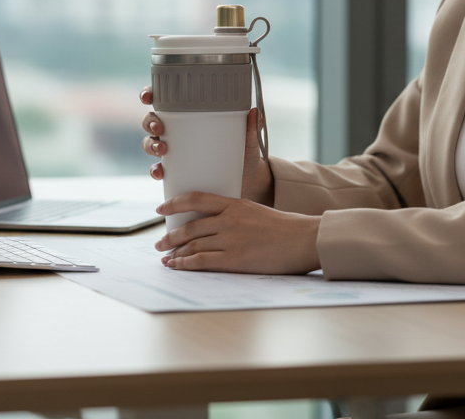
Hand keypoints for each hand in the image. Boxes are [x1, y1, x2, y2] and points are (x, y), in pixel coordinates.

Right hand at [139, 86, 273, 204]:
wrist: (248, 181)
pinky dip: (155, 171)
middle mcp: (177, 131)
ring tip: (162, 149)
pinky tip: (160, 172)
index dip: (150, 95)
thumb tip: (255, 112)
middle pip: (151, 120)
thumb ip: (251, 126)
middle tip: (160, 127)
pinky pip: (158, 170)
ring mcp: (175, 151)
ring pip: (150, 143)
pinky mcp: (176, 172)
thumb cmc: (243, 152)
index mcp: (190, 116)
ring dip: (150, 145)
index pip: (164, 100)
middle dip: (150, 122)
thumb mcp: (247, 138)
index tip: (148, 96)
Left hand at [154, 192, 320, 273]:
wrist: (304, 239)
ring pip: (192, 244)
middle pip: (190, 226)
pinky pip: (202, 261)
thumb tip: (217, 224)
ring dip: (175, 251)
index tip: (162, 209)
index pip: (197, 199)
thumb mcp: (257, 212)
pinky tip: (176, 266)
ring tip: (165, 257)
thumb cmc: (286, 228)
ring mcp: (231, 239)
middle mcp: (229, 220)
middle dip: (171, 235)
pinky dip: (184, 264)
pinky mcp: (235, 259)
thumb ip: (236, 215)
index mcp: (235, 204)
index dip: (175, 203)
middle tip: (159, 242)